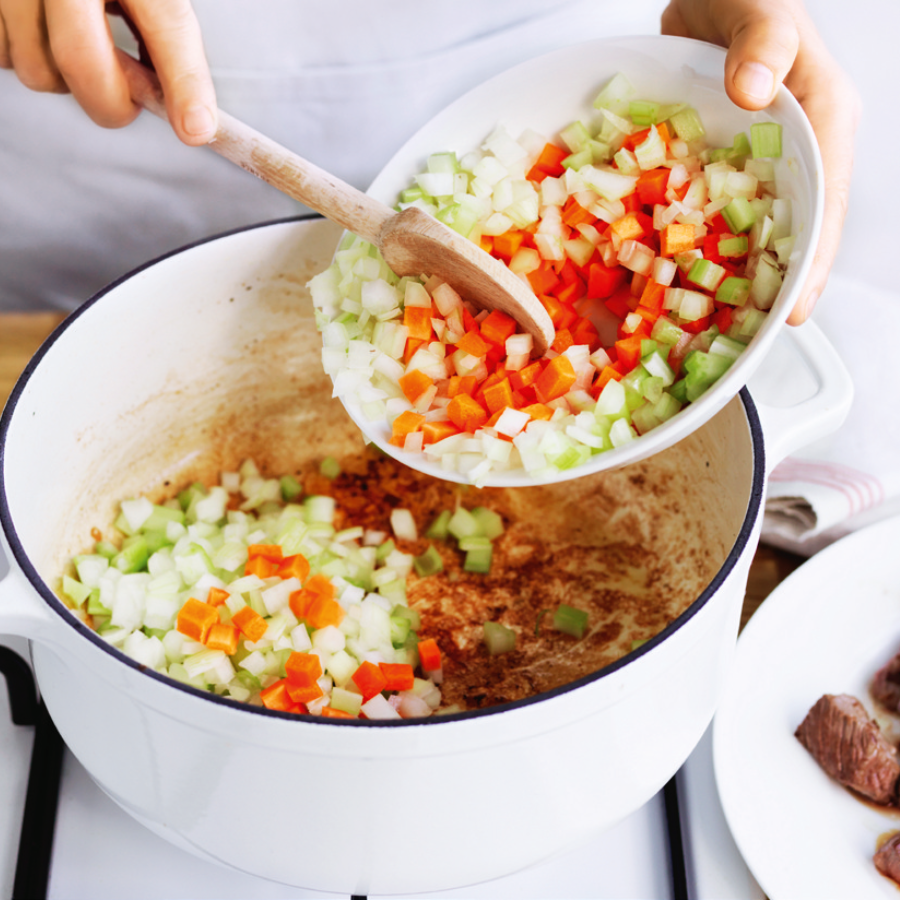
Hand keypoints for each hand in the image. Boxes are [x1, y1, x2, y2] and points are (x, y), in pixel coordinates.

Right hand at [0, 0, 216, 144]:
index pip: (166, 23)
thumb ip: (161, 24)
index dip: (185, 83)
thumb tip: (181, 99)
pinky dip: (25, 55)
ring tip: (78, 42)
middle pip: (84, 65)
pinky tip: (41, 29)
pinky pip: (2, 56)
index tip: (196, 128)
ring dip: (63, 77)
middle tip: (128, 100)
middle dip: (111, 102)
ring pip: (38, 70)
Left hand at [661, 0, 860, 324]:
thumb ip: (765, 42)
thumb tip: (756, 93)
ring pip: (746, 232)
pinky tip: (662, 279)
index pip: (826, 204)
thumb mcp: (764, 8)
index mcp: (821, 121)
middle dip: (771, 289)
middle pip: (790, 234)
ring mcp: (752, 164)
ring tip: (704, 330)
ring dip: (729, 278)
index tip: (792, 313)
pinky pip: (703, 213)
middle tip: (745, 343)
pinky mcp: (715, 165)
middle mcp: (791, 152)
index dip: (812, 263)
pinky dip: (687, 245)